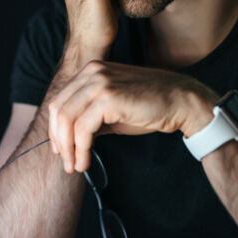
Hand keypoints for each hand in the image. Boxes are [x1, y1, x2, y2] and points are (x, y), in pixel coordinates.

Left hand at [47, 61, 219, 173]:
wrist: (181, 102)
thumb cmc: (150, 107)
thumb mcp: (113, 109)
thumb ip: (90, 117)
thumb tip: (69, 138)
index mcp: (91, 70)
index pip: (61, 100)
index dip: (56, 128)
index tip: (61, 149)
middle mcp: (92, 72)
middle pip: (58, 109)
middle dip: (58, 140)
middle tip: (66, 162)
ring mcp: (99, 83)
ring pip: (67, 120)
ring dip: (69, 148)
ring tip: (75, 166)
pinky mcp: (108, 98)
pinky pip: (83, 128)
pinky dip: (81, 149)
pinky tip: (85, 161)